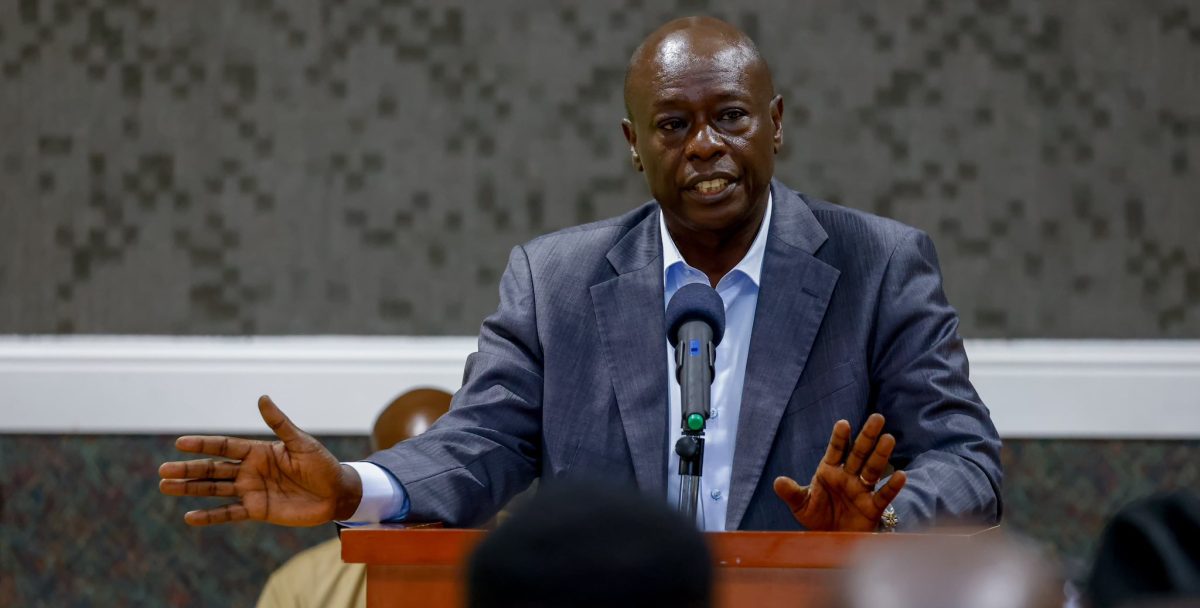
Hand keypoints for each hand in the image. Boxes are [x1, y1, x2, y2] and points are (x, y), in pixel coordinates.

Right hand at [158, 395, 361, 525]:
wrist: (336, 493)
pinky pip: (229, 513)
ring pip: (215, 489)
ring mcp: (252, 490)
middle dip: (188, 469)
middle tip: (162, 470)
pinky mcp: (257, 510)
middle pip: (213, 469)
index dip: (203, 445)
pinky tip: (190, 517)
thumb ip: (280, 424)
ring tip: (165, 487)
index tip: (180, 443)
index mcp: (259, 451)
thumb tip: (262, 397)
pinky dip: (210, 516)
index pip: (224, 446)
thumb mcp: (301, 442)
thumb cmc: (322, 464)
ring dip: (191, 489)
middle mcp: (250, 470)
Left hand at [773, 413, 905, 530]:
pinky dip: (892, 486)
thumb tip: (778, 481)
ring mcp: (861, 491)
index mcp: (829, 471)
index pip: (836, 450)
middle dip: (867, 436)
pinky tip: (900, 475)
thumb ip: (791, 493)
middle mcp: (848, 477)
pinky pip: (884, 496)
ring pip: (873, 469)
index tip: (843, 423)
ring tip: (888, 438)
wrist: (831, 542)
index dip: (839, 438)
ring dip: (881, 455)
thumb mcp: (801, 506)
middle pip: (859, 453)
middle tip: (877, 418)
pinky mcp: (872, 508)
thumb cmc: (816, 519)